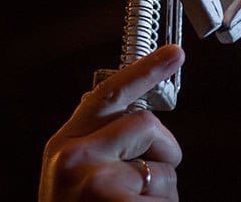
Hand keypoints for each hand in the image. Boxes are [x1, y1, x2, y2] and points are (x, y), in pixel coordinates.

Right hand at [39, 45, 184, 201]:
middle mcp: (74, 157)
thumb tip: (140, 118)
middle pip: (147, 125)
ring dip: (163, 195)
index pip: (109, 93)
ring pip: (164, 169)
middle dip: (163, 152)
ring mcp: (96, 183)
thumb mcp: (75, 177)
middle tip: (148, 183)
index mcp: (65, 146)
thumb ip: (101, 144)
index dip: (146, 69)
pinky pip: (165, 201)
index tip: (176, 53)